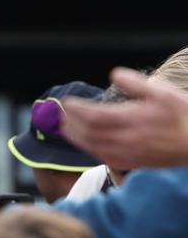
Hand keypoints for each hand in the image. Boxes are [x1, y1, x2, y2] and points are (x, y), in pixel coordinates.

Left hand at [62, 67, 187, 169]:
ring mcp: (124, 154)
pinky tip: (83, 140)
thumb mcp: (163, 92)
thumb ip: (136, 83)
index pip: (94, 115)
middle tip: (61, 113)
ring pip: (90, 146)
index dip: (77, 109)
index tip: (67, 102)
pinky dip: (86, 147)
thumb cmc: (182, 116)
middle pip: (88, 132)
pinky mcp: (125, 163)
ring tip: (65, 126)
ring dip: (74, 136)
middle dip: (70, 122)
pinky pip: (98, 156)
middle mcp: (124, 139)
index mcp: (132, 119)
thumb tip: (114, 74)